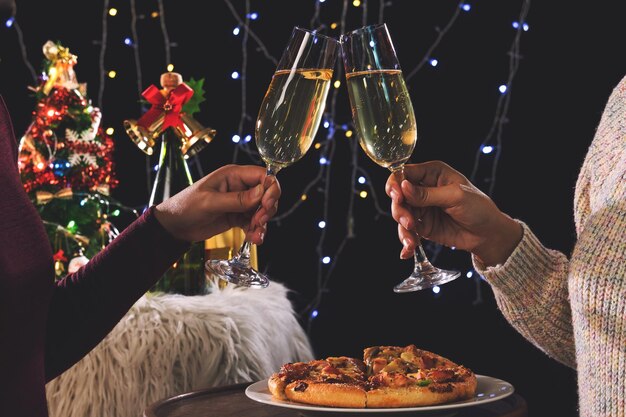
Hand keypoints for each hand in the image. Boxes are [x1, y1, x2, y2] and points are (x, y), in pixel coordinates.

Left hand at [154, 164, 280, 243]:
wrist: (174, 226)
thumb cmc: (186, 206)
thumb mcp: (210, 202)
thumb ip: (237, 199)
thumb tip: (261, 193)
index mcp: (233, 175)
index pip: (263, 175)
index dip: (270, 189)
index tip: (267, 205)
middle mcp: (240, 187)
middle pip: (266, 194)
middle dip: (267, 209)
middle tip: (259, 222)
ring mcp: (239, 203)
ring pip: (262, 210)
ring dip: (262, 223)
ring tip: (256, 235)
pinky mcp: (237, 217)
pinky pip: (253, 223)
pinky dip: (256, 231)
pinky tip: (253, 239)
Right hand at [385, 161, 521, 266]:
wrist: (487, 235)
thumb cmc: (478, 208)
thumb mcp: (455, 196)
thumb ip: (427, 194)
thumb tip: (403, 187)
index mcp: (432, 173)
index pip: (405, 172)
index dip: (396, 183)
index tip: (397, 196)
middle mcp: (423, 188)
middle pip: (398, 195)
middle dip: (400, 210)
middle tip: (408, 222)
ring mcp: (421, 207)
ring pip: (400, 214)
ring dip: (403, 228)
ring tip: (412, 241)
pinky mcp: (422, 225)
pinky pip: (406, 231)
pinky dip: (406, 240)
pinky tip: (408, 251)